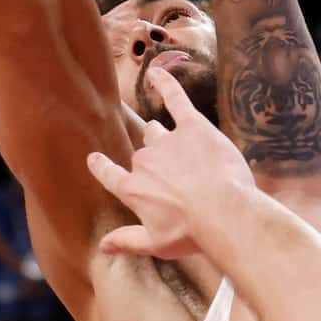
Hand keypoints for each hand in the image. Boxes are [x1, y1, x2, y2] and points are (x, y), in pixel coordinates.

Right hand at [87, 71, 252, 258]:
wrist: (224, 212)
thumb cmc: (192, 232)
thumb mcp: (155, 244)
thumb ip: (126, 241)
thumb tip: (102, 246)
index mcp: (133, 190)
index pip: (109, 175)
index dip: (102, 167)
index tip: (95, 159)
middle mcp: (144, 162)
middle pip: (142, 155)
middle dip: (154, 163)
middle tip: (174, 177)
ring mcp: (167, 142)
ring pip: (155, 132)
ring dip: (160, 136)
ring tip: (174, 144)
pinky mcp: (192, 127)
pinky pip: (175, 99)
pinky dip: (165, 84)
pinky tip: (158, 73)